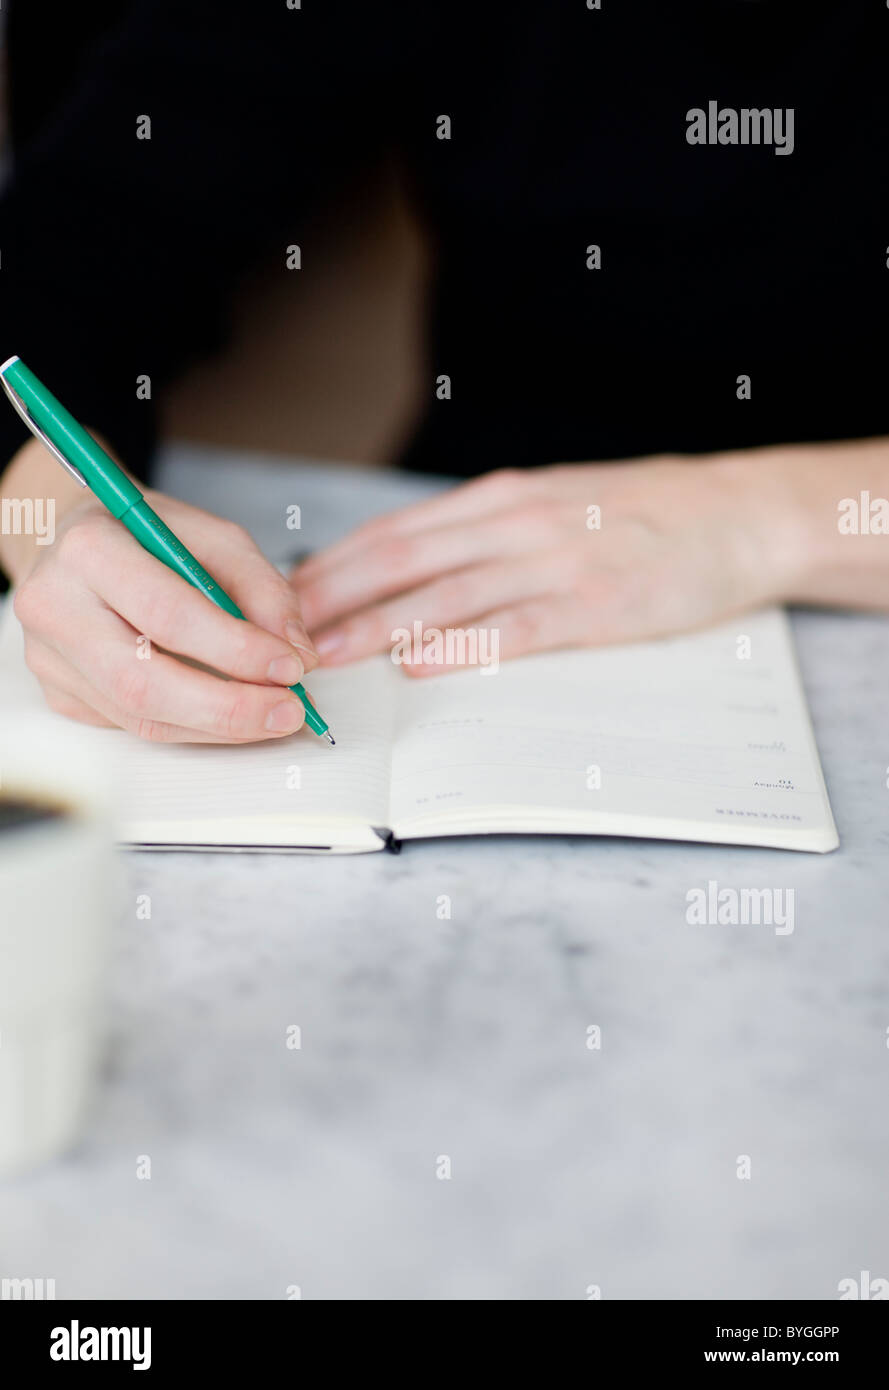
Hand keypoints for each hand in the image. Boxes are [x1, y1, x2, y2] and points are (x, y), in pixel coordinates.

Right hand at [14, 488, 318, 739]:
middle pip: (144, 683)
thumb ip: (262, 589)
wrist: (68, 540)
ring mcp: (48, 657)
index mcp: (89, 548)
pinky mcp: (58, 692)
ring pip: (140, 717)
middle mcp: (54, 606)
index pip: (166, 613)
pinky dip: (193, 726)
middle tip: (289, 711)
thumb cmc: (143, 534)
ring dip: (218, 726)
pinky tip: (228, 713)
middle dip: (228, 708)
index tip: (290, 666)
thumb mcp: (212, 536)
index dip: (235, 649)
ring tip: (272, 716)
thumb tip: (298, 653)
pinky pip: (133, 725)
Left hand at [292, 453, 803, 672]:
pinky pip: (517, 627)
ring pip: (446, 594)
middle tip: (277, 634)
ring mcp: (555, 561)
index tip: (280, 598)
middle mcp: (516, 523)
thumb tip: (413, 570)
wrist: (737, 513)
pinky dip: (465, 645)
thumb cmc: (640, 516)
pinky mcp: (595, 605)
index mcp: (500, 500)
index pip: (394, 533)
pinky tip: (423, 664)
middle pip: (402, 560)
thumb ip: (487, 534)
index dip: (332, 567)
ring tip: (325, 656)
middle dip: (332, 599)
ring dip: (377, 627)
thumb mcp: (553, 505)